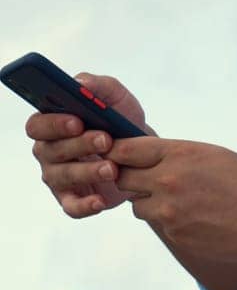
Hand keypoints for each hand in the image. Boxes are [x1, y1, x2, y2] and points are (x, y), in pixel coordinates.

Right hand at [25, 73, 152, 217]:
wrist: (146, 153)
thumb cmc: (122, 122)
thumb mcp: (117, 99)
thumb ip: (99, 86)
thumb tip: (80, 83)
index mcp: (52, 125)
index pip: (38, 125)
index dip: (54, 123)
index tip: (77, 121)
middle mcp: (49, 151)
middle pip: (51, 150)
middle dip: (79, 145)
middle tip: (105, 140)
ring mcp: (59, 177)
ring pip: (62, 176)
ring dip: (87, 172)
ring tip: (112, 168)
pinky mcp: (73, 199)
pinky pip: (71, 207)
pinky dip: (84, 206)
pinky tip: (100, 201)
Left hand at [108, 137, 236, 260]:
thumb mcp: (215, 156)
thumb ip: (178, 157)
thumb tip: (152, 159)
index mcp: (179, 154)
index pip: (126, 150)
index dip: (119, 153)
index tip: (121, 156)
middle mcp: (168, 181)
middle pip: (122, 179)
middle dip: (132, 179)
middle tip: (147, 181)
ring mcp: (170, 212)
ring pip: (139, 206)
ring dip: (151, 203)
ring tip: (181, 204)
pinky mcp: (177, 235)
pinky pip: (161, 226)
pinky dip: (173, 223)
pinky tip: (199, 220)